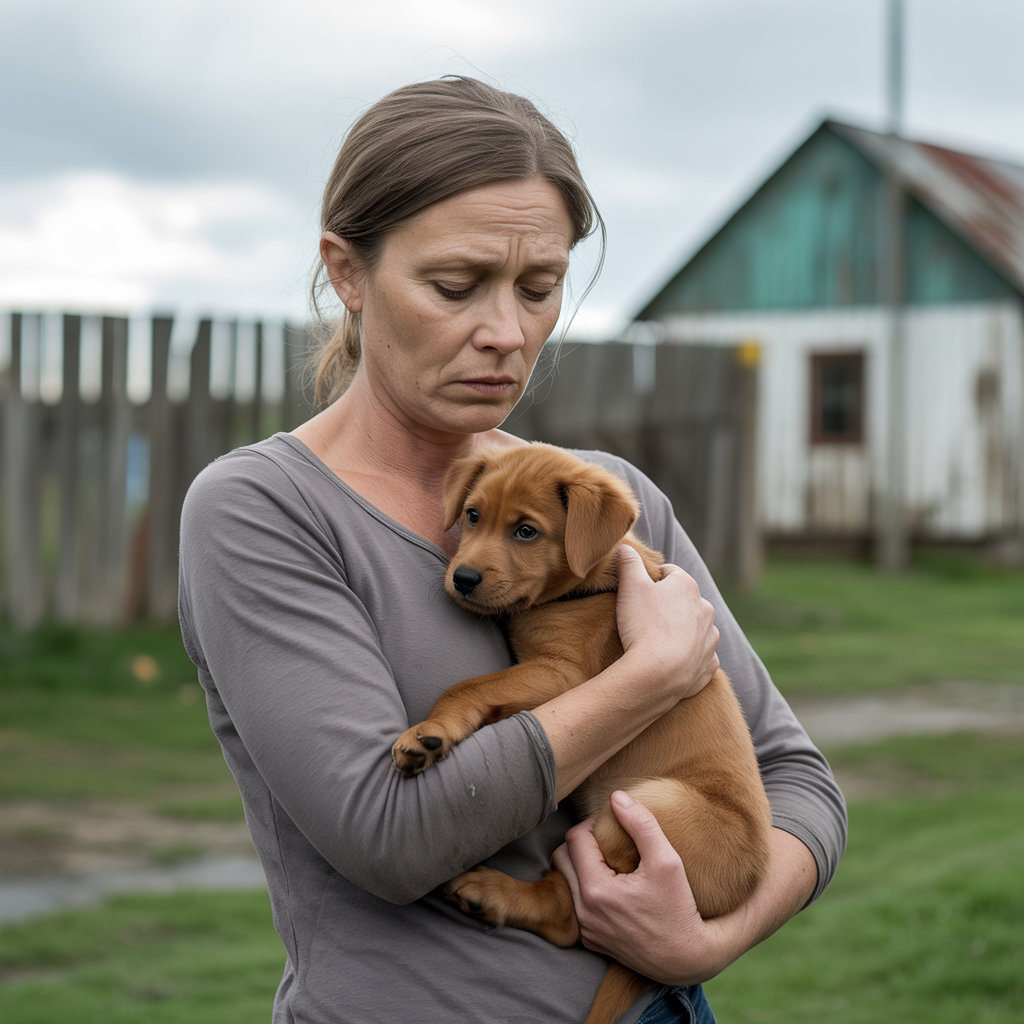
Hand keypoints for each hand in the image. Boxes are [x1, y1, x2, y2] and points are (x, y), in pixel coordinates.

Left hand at [551, 790, 729, 984]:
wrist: (687, 959)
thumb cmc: (679, 908)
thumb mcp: (667, 861)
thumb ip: (642, 824)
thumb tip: (617, 797)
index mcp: (595, 889)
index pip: (574, 838)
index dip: (592, 824)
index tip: (613, 826)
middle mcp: (583, 911)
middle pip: (562, 858)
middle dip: (580, 843)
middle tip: (605, 840)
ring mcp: (585, 928)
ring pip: (565, 881)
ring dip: (579, 866)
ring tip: (605, 860)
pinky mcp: (591, 941)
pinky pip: (575, 905)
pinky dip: (584, 889)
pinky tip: (608, 885)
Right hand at [615, 546, 719, 703]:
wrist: (657, 674)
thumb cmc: (643, 625)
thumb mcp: (630, 585)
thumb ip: (628, 562)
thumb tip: (625, 547)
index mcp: (688, 586)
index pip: (668, 573)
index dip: (650, 581)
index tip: (636, 593)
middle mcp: (705, 609)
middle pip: (683, 601)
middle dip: (667, 606)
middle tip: (643, 618)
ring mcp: (710, 639)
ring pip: (694, 628)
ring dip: (679, 631)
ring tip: (656, 641)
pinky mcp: (709, 665)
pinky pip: (699, 656)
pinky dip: (687, 657)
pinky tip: (669, 661)